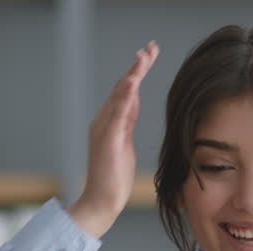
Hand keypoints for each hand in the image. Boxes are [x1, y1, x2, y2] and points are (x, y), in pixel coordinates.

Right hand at [68, 41, 159, 236]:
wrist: (101, 201)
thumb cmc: (114, 178)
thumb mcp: (125, 144)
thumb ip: (127, 123)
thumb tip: (134, 104)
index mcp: (110, 122)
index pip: (126, 92)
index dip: (137, 72)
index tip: (150, 54)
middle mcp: (104, 120)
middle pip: (123, 87)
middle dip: (137, 66)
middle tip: (151, 47)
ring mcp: (104, 129)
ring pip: (120, 95)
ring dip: (133, 74)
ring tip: (144, 56)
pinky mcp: (107, 139)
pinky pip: (117, 112)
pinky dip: (125, 95)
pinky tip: (133, 81)